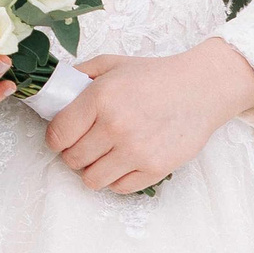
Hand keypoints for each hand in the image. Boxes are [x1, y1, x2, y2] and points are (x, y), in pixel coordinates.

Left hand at [43, 38, 253, 193]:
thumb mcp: (112, 64)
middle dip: (73, 154)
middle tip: (84, 145)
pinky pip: (119, 188)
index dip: (55, 139)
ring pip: (92, 179)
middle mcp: (115, 127)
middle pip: (72, 160)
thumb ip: (78, 75)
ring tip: (101, 157)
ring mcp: (136, 150)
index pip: (58, 134)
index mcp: (100, 98)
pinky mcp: (155, 168)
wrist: (200, 89)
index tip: (61, 137)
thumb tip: (53, 89)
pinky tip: (121, 163)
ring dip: (92, 170)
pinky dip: (115, 179)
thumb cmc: (154, 76)